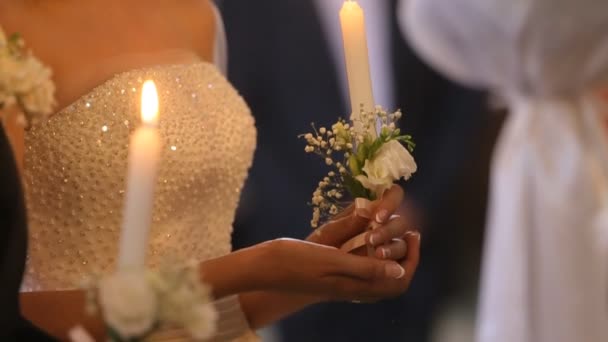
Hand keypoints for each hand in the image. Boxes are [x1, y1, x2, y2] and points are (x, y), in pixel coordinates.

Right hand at [252, 237, 419, 301]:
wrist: (264, 269)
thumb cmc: (295, 262)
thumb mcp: (332, 260)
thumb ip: (365, 266)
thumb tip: (400, 270)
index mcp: (355, 286)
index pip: (399, 280)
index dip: (413, 259)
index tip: (413, 233)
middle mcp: (352, 287)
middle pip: (393, 278)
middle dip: (405, 255)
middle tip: (407, 229)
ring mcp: (342, 282)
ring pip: (378, 271)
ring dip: (389, 250)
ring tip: (389, 228)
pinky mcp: (333, 275)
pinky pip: (363, 266)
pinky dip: (372, 250)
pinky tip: (365, 232)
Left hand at [308, 185, 417, 259]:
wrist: (314, 267)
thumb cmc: (322, 244)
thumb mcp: (330, 232)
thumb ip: (347, 223)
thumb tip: (366, 210)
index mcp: (372, 210)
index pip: (395, 196)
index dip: (391, 203)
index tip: (377, 218)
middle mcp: (385, 225)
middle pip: (401, 222)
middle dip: (389, 230)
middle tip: (371, 240)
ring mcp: (388, 246)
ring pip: (403, 243)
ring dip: (394, 248)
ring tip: (378, 255)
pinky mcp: (390, 266)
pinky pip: (405, 264)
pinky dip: (405, 263)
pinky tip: (395, 267)